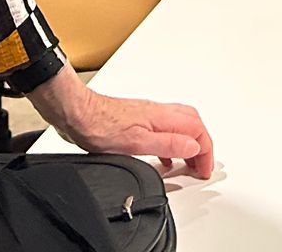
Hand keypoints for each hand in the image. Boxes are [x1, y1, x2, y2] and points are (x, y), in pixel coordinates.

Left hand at [53, 88, 215, 180]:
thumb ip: (167, 144)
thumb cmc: (99, 126)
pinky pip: (163, 130)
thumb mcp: (136, 142)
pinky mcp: (135, 120)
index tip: (204, 169)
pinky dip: (171, 144)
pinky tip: (164, 157)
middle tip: (202, 166)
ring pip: (179, 126)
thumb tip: (193, 147)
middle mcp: (156, 112)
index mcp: (160, 117)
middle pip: (192, 123)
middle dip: (203, 145)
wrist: (75, 113)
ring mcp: (145, 115)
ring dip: (189, 144)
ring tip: (190, 163)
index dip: (206, 151)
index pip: (196, 130)